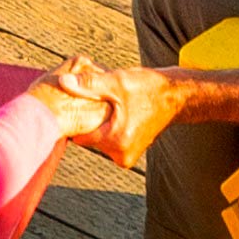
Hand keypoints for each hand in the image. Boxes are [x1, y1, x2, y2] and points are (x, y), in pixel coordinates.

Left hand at [46, 59, 171, 158]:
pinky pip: (108, 139)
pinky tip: (113, 111)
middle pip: (88, 137)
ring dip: (97, 122)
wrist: (175, 97)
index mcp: (116, 142)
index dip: (74, 117)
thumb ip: (89, 84)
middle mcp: (121, 155)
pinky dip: (107, 126)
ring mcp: (125, 156)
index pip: (79, 135)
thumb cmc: (149, 88)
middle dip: (87, 119)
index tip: (72, 104)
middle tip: (95, 101)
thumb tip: (63, 83)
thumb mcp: (117, 82)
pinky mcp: (128, 152)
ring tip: (107, 105)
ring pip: (98, 137)